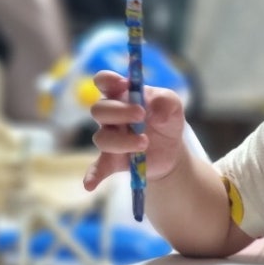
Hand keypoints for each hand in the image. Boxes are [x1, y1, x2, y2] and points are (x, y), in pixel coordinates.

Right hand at [83, 70, 186, 191]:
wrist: (172, 150)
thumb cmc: (166, 120)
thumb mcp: (173, 106)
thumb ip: (166, 101)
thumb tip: (154, 111)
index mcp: (122, 95)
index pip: (104, 82)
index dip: (107, 80)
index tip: (121, 84)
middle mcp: (111, 116)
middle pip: (100, 110)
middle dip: (119, 112)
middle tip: (141, 115)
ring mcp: (111, 138)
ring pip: (102, 138)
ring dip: (122, 141)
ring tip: (144, 143)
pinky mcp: (114, 160)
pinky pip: (99, 167)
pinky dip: (93, 175)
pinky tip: (90, 184)